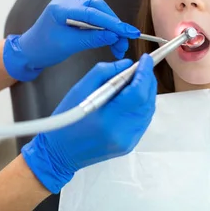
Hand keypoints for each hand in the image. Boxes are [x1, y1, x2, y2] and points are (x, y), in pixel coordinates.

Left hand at [3, 0, 139, 80]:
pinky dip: (102, 29)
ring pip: (97, 13)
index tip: (128, 32)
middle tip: (125, 40)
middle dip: (114, 24)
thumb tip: (114, 36)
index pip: (93, 12)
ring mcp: (70, 7)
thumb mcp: (68, 45)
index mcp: (61, 7)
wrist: (28, 53)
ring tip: (119, 45)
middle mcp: (66, 3)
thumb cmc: (42, 49)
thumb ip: (92, 38)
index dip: (113, 23)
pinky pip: (92, 18)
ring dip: (110, 28)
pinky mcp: (73, 15)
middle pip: (98, 8)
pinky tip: (110, 40)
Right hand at [21, 53, 156, 193]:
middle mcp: (122, 131)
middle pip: (147, 100)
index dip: (144, 73)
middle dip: (147, 80)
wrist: (60, 151)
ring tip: (138, 80)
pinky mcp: (129, 145)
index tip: (145, 59)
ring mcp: (128, 140)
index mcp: (108, 117)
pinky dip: (143, 106)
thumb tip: (126, 65)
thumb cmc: (67, 118)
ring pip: (149, 110)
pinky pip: (143, 120)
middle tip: (143, 66)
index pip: (137, 92)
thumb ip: (104, 72)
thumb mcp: (79, 88)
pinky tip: (134, 97)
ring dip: (147, 92)